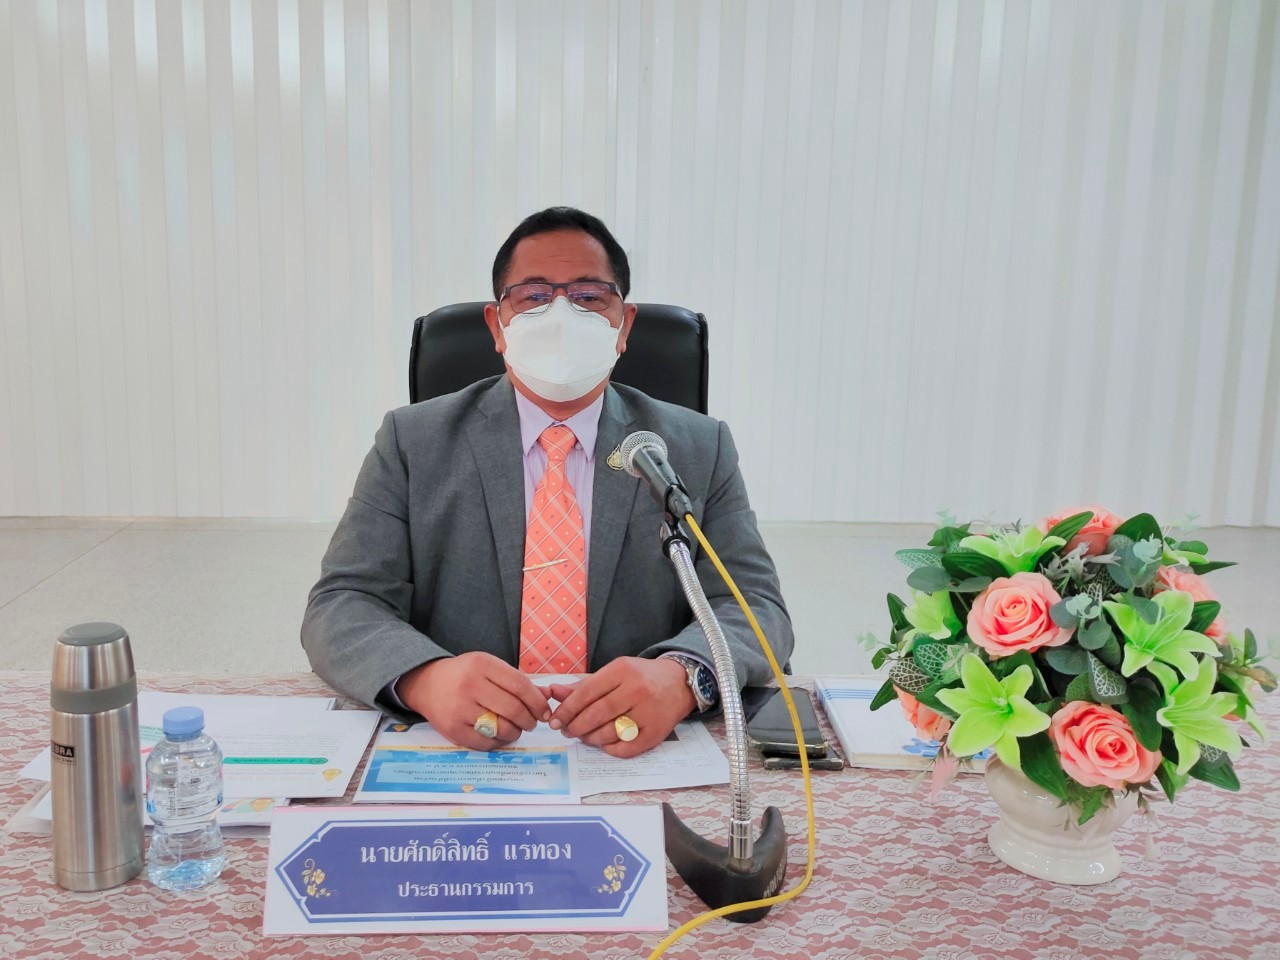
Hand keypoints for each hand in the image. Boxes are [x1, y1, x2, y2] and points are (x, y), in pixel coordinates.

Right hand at [397, 652, 551, 749]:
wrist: (426, 683)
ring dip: (516, 732)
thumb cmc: (465, 674)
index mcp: (482, 665)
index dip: (538, 702)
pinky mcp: (453, 730)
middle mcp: (470, 686)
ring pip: (502, 729)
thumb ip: (517, 681)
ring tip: (515, 728)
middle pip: (513, 709)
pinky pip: (486, 743)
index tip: (545, 711)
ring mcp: (460, 710)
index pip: (520, 686)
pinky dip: (499, 742)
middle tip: (531, 722)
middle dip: (529, 720)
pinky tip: (499, 735)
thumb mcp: (489, 667)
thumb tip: (547, 696)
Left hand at [546, 656, 694, 757]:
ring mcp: (648, 712)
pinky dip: (610, 749)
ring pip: (609, 732)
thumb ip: (583, 685)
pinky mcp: (656, 732)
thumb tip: (552, 692)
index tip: (555, 721)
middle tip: (566, 731)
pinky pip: (626, 748)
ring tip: (584, 737)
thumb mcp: (613, 673)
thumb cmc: (640, 677)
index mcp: (622, 671)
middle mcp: (636, 690)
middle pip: (596, 714)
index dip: (567, 709)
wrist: (679, 683)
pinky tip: (605, 744)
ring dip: (591, 739)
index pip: (586, 693)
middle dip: (575, 726)